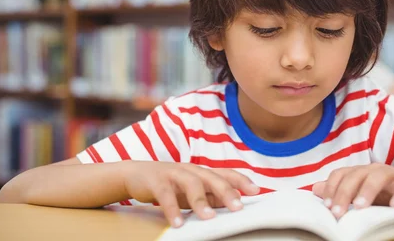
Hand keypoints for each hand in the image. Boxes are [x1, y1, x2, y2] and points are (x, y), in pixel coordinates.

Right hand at [122, 161, 258, 226]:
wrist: (136, 174)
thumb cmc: (170, 184)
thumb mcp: (191, 191)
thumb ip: (210, 196)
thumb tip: (232, 204)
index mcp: (202, 172)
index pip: (226, 173)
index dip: (241, 181)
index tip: (256, 191)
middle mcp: (191, 170)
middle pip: (212, 177)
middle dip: (226, 191)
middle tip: (238, 207)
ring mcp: (174, 173)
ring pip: (191, 184)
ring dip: (201, 201)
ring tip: (209, 217)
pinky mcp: (157, 181)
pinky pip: (166, 195)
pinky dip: (172, 209)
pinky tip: (177, 222)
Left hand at [312, 163, 393, 218]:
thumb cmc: (384, 196)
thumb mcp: (359, 195)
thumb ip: (339, 191)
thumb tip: (315, 188)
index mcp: (359, 173)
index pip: (340, 174)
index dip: (332, 188)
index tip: (327, 206)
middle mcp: (372, 170)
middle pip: (355, 175)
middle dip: (344, 193)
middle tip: (337, 212)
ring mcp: (391, 174)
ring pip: (377, 176)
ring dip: (367, 191)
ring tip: (359, 207)